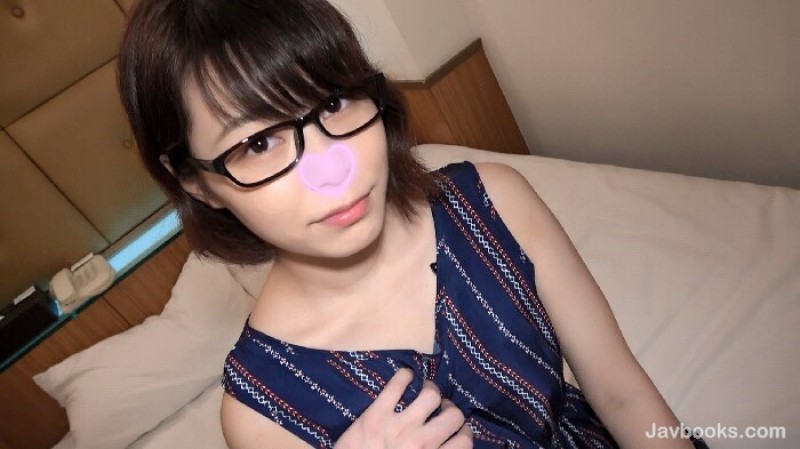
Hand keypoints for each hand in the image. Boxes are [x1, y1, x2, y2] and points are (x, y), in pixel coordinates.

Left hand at [334, 369, 472, 448]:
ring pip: (432, 395)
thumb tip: (445, 446)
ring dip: (432, 392)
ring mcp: (399, 426)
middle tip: (442, 411)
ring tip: (427, 394)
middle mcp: (421, 444)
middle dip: (451, 411)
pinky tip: (406, 377)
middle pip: (454, 415)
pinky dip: (404, 376)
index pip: (465, 441)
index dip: (463, 433)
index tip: (455, 431)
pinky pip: (397, 384)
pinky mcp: (376, 414)